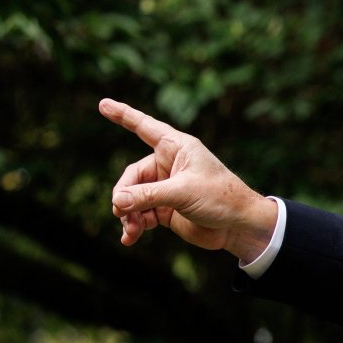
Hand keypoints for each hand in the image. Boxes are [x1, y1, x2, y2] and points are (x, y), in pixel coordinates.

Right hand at [100, 97, 277, 261]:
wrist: (239, 226)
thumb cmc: (220, 198)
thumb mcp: (183, 193)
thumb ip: (148, 196)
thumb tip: (117, 201)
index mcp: (176, 148)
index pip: (144, 127)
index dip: (123, 115)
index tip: (102, 104)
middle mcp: (169, 164)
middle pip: (131, 176)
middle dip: (124, 196)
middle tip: (122, 212)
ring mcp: (166, 188)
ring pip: (132, 197)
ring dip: (128, 214)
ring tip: (131, 230)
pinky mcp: (165, 208)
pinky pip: (140, 214)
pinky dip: (134, 225)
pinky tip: (129, 238)